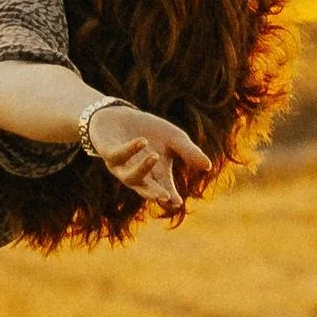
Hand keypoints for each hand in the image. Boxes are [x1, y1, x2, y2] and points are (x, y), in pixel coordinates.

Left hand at [84, 97, 210, 213]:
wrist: (121, 115)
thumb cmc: (150, 131)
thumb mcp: (174, 138)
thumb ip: (189, 152)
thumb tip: (208, 166)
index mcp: (155, 176)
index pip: (164, 191)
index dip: (169, 197)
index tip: (176, 202)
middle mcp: (138, 176)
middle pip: (146, 190)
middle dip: (155, 193)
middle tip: (165, 196)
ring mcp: (122, 167)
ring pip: (130, 177)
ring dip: (142, 169)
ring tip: (154, 156)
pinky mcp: (109, 153)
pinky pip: (118, 156)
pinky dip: (130, 149)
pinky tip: (142, 142)